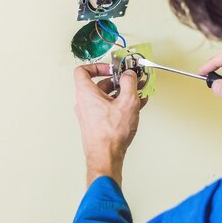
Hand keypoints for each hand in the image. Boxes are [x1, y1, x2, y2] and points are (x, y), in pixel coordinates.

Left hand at [73, 64, 146, 187]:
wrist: (106, 156)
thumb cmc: (111, 133)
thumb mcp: (127, 101)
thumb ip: (129, 83)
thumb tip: (129, 74)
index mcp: (86, 93)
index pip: (83, 71)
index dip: (97, 66)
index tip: (112, 68)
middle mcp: (84, 103)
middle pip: (99, 84)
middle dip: (117, 80)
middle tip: (130, 80)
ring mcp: (90, 115)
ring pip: (106, 97)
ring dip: (122, 93)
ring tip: (138, 92)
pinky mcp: (97, 124)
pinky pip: (109, 108)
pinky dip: (121, 104)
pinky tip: (137, 106)